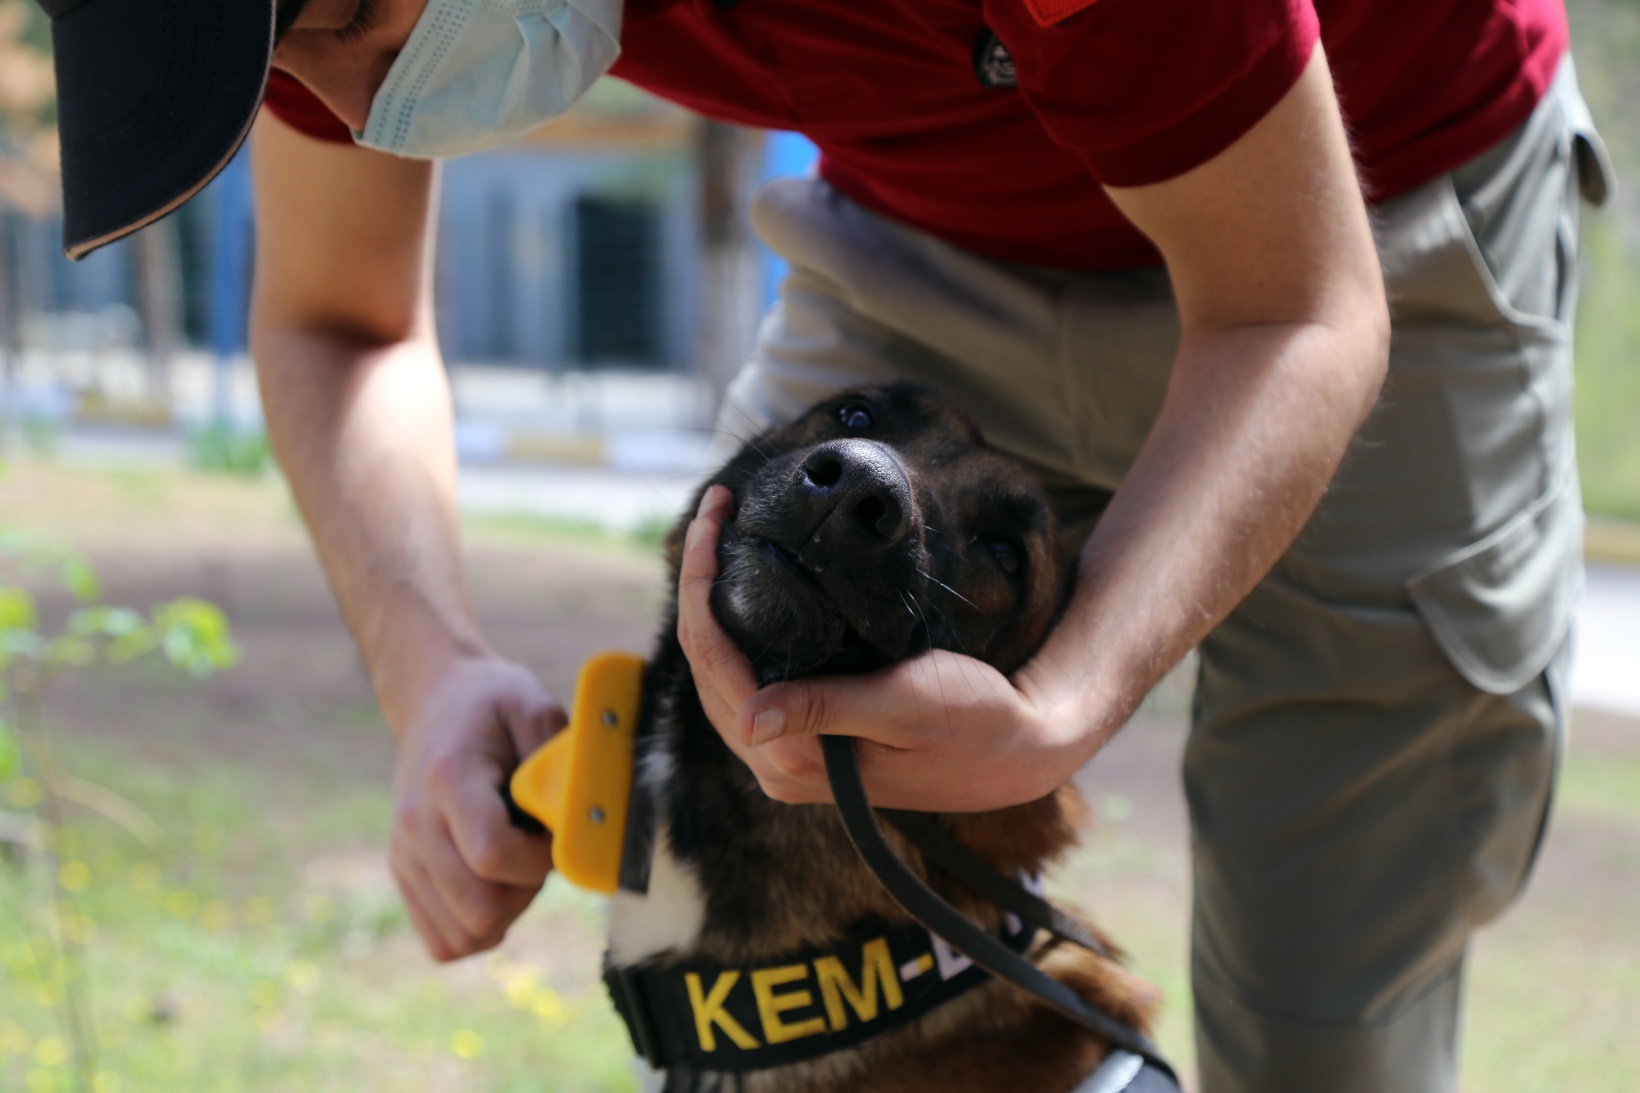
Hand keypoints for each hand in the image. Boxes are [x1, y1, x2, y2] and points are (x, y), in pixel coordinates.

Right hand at [388, 656, 564, 960]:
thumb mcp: (536, 707)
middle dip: (526, 891)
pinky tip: (498, 888)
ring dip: (506, 913)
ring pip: (462, 934)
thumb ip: (559, 762)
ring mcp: (404, 855)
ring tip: (517, 867)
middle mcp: (414, 824)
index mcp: (449, 779)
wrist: (436, 700)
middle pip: (479, 907)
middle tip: (537, 851)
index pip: (492, 855)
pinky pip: (443, 941)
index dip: (538, 859)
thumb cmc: (494, 704)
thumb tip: (580, 819)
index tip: (552, 834)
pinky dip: (479, 929)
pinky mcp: (404, 876)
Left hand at [677, 487, 1091, 812]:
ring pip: (721, 675)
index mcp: (795, 760)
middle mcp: (779, 768)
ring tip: (717, 537)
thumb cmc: (973, 723)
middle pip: (707, 666)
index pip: (716, 663)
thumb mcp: (902, 704)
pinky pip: (749, 682)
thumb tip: (745, 721)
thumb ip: (823, 710)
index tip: (714, 518)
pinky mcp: (807, 743)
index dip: (701, 587)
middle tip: (714, 512)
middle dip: (699, 586)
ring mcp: (790, 758)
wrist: (1018, 750)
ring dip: (712, 607)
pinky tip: (742, 590)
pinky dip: (738, 632)